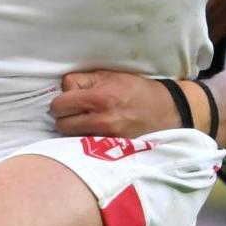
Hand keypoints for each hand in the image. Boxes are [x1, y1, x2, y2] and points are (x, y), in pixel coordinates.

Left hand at [51, 70, 183, 137]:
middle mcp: (101, 120)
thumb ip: (83, 80)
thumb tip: (63, 89)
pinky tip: (95, 131)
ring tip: (86, 120)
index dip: (63, 100)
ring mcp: (106, 138)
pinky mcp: (112, 149)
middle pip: (61, 124)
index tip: (72, 98)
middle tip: (76, 111)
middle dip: (64, 116)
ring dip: (73, 129)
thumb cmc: (136, 89)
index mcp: (99, 98)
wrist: (165, 111)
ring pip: (71, 137)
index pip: (59, 105)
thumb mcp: (110, 75)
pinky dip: (85, 139)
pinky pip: (85, 146)